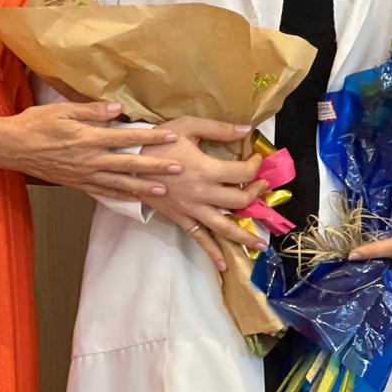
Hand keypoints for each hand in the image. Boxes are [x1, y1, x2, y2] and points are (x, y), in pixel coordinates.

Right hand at [5, 101, 181, 198]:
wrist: (13, 147)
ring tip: (163, 191)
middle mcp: (90, 159)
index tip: (171, 136)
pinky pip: (102, 192)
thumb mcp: (63, 110)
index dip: (151, 137)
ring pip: (119, 182)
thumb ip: (92, 111)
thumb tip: (118, 108)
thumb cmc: (37, 123)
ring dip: (142, 187)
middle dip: (155, 167)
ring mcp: (84, 174)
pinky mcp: (77, 183)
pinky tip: (133, 200)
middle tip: (178, 168)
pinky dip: (119, 196)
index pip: (127, 137)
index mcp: (89, 138)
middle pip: (129, 164)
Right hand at [141, 117, 268, 270]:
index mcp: (206, 170)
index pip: (242, 173)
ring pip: (224, 227)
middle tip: (263, 187)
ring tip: (260, 244)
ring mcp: (192, 209)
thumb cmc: (158, 142)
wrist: (129, 162)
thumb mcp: (187, 126)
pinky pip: (199, 238)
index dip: (255, 167)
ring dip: (244, 236)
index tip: (256, 160)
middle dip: (256, 194)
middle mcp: (202, 194)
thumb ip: (218, 129)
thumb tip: (246, 130)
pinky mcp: (181, 218)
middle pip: (239, 201)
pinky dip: (212, 252)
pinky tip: (224, 264)